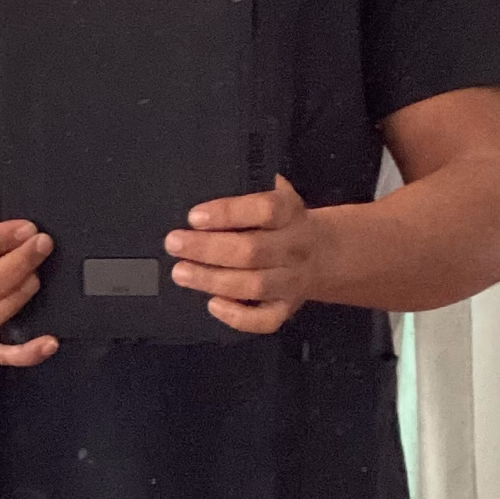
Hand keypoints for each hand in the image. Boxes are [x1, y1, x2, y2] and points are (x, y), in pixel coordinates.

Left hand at [164, 175, 323, 333]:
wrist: (324, 253)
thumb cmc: (284, 221)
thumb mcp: (277, 194)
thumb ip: (251, 188)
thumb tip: (209, 178)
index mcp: (291, 213)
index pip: (265, 210)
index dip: (228, 213)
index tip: (194, 216)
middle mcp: (294, 248)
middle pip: (252, 250)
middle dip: (208, 248)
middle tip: (175, 244)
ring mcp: (292, 281)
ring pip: (254, 285)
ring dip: (213, 280)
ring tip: (181, 272)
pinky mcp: (286, 308)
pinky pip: (265, 320)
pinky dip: (239, 317)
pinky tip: (213, 304)